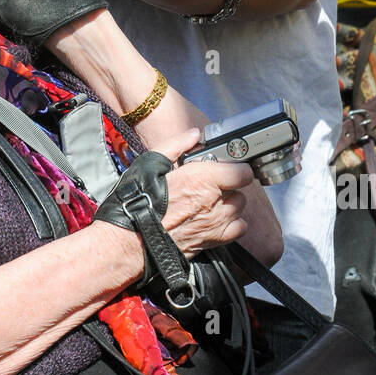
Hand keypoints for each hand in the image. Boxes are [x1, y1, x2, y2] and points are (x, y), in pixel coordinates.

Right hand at [152, 128, 251, 258]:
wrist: (133, 237)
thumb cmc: (139, 201)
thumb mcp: (151, 162)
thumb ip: (176, 144)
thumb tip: (194, 134)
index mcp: (202, 178)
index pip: (242, 172)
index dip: (237, 168)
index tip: (226, 168)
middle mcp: (214, 201)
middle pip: (240, 190)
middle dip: (228, 186)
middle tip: (210, 185)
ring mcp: (216, 223)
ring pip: (239, 209)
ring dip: (230, 204)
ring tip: (211, 203)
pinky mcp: (214, 240)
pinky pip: (239, 229)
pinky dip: (233, 224)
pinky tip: (218, 220)